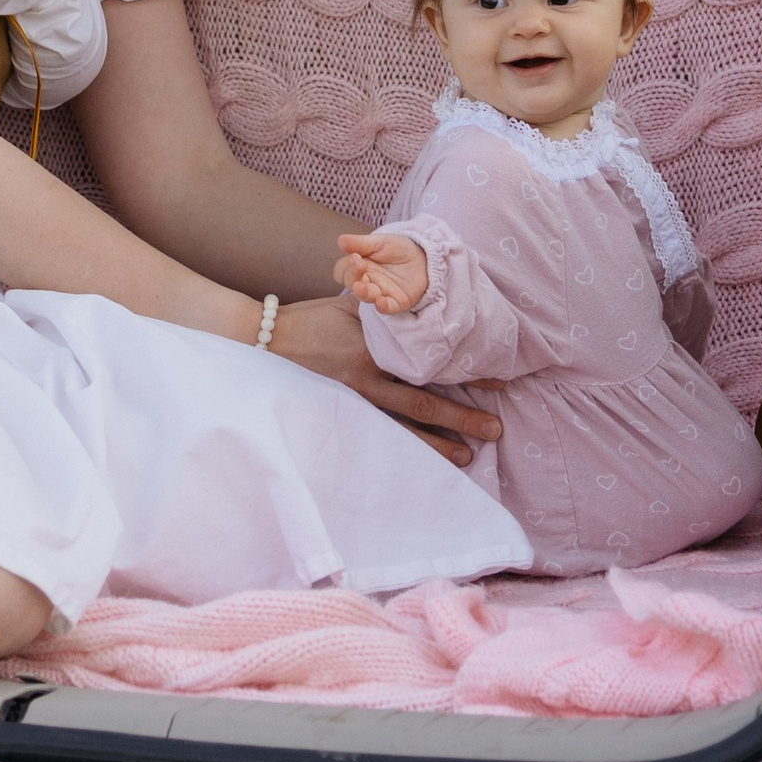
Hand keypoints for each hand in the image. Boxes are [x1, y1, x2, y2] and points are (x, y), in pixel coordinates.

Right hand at [268, 297, 502, 468]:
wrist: (265, 344)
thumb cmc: (310, 320)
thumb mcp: (349, 304)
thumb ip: (383, 304)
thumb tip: (420, 293)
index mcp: (377, 349)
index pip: (433, 365)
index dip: (467, 375)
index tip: (497, 383)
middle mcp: (370, 381)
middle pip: (425, 406)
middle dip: (463, 419)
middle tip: (496, 430)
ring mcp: (355, 404)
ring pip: (404, 430)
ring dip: (439, 445)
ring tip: (468, 457)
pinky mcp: (343, 418)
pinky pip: (379, 438)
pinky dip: (403, 452)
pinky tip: (422, 468)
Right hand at [336, 229, 430, 315]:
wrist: (425, 256)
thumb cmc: (399, 249)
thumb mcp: (381, 242)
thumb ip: (361, 243)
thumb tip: (340, 241)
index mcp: (360, 268)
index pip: (342, 272)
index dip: (345, 267)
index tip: (355, 256)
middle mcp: (368, 282)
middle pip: (351, 285)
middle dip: (352, 277)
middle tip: (360, 264)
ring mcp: (382, 293)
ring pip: (367, 297)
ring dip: (363, 292)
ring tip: (361, 287)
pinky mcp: (398, 302)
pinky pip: (387, 308)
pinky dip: (383, 306)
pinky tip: (380, 301)